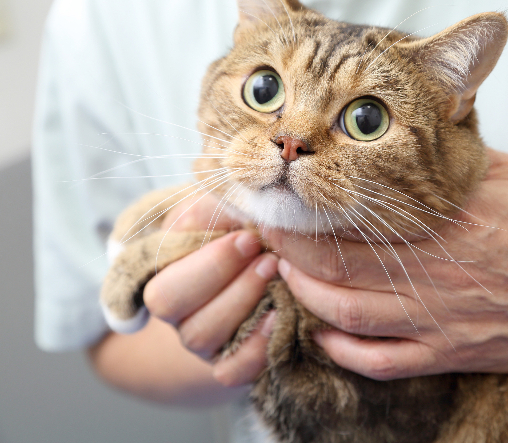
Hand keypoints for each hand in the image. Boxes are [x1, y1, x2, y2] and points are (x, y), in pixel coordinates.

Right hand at [142, 195, 277, 386]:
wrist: (270, 267)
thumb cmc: (242, 231)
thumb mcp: (225, 211)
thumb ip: (218, 206)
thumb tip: (231, 204)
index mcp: (166, 269)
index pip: (161, 274)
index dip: (204, 261)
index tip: (248, 238)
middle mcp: (176, 310)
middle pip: (170, 305)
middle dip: (219, 276)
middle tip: (265, 257)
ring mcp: (203, 340)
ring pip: (200, 335)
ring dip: (241, 302)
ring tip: (276, 275)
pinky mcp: (230, 363)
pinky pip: (230, 371)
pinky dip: (254, 347)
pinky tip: (279, 316)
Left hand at [265, 149, 507, 379]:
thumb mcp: (502, 172)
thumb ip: (446, 160)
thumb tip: (404, 134)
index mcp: (444, 216)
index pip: (352, 210)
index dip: (302, 205)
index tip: (276, 193)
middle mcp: (433, 268)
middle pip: (335, 262)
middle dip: (286, 248)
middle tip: (261, 232)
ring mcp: (439, 318)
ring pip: (346, 313)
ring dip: (304, 295)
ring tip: (285, 274)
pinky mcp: (451, 352)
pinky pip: (381, 361)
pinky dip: (342, 349)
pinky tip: (324, 331)